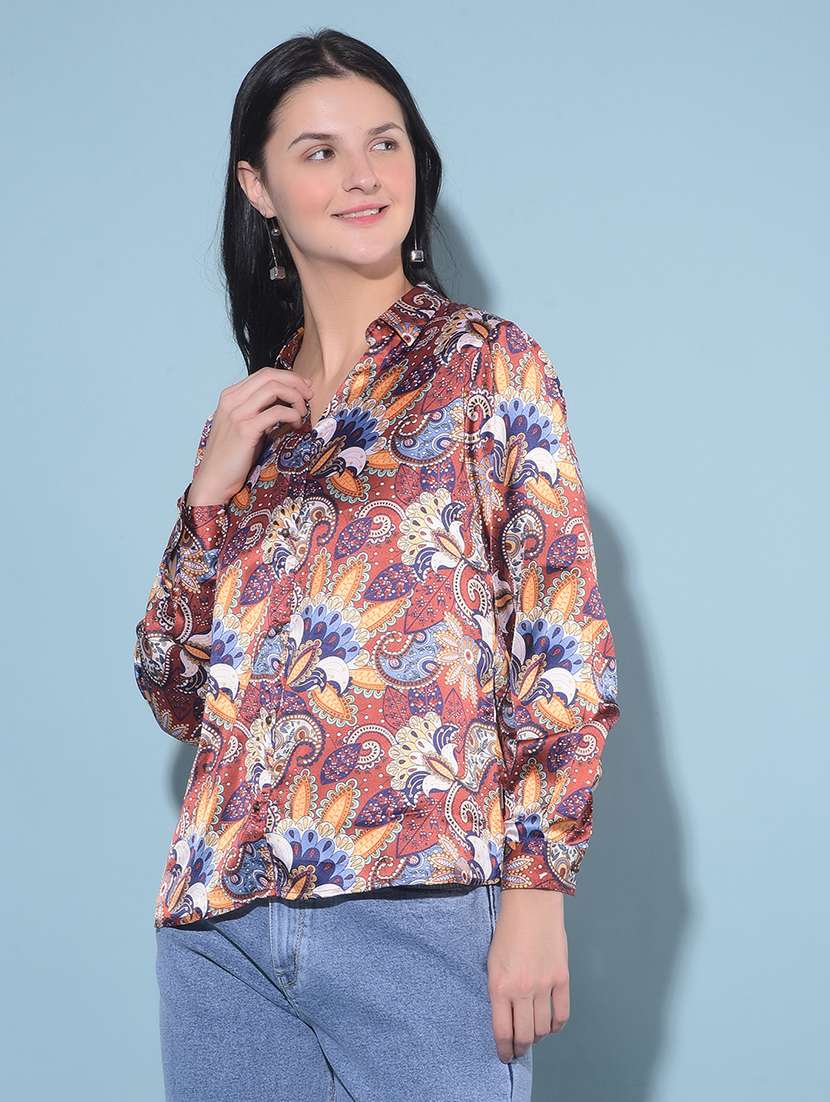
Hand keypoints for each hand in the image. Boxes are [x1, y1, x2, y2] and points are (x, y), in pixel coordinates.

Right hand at [186, 367, 313, 506]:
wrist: (214, 479)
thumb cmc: (232, 455)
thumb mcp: (243, 425)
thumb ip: (259, 410)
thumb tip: (286, 401)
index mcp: (230, 396)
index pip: (264, 374)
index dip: (288, 377)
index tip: (303, 388)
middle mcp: (232, 400)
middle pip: (271, 376)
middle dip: (295, 383)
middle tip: (309, 396)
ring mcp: (237, 413)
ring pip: (274, 389)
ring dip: (295, 397)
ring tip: (302, 412)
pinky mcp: (245, 429)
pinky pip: (276, 412)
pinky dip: (292, 414)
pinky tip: (296, 424)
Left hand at [487, 888, 569, 1062]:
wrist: (531, 906)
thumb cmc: (507, 930)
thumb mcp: (492, 962)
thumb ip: (498, 990)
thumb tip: (506, 1014)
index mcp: (499, 986)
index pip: (502, 1031)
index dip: (504, 1049)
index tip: (504, 1055)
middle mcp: (522, 990)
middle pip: (524, 1035)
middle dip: (520, 1047)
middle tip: (519, 1049)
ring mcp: (544, 986)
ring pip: (542, 1028)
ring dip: (537, 1036)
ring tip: (533, 1035)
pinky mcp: (562, 979)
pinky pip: (561, 1014)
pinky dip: (556, 1025)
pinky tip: (550, 1025)